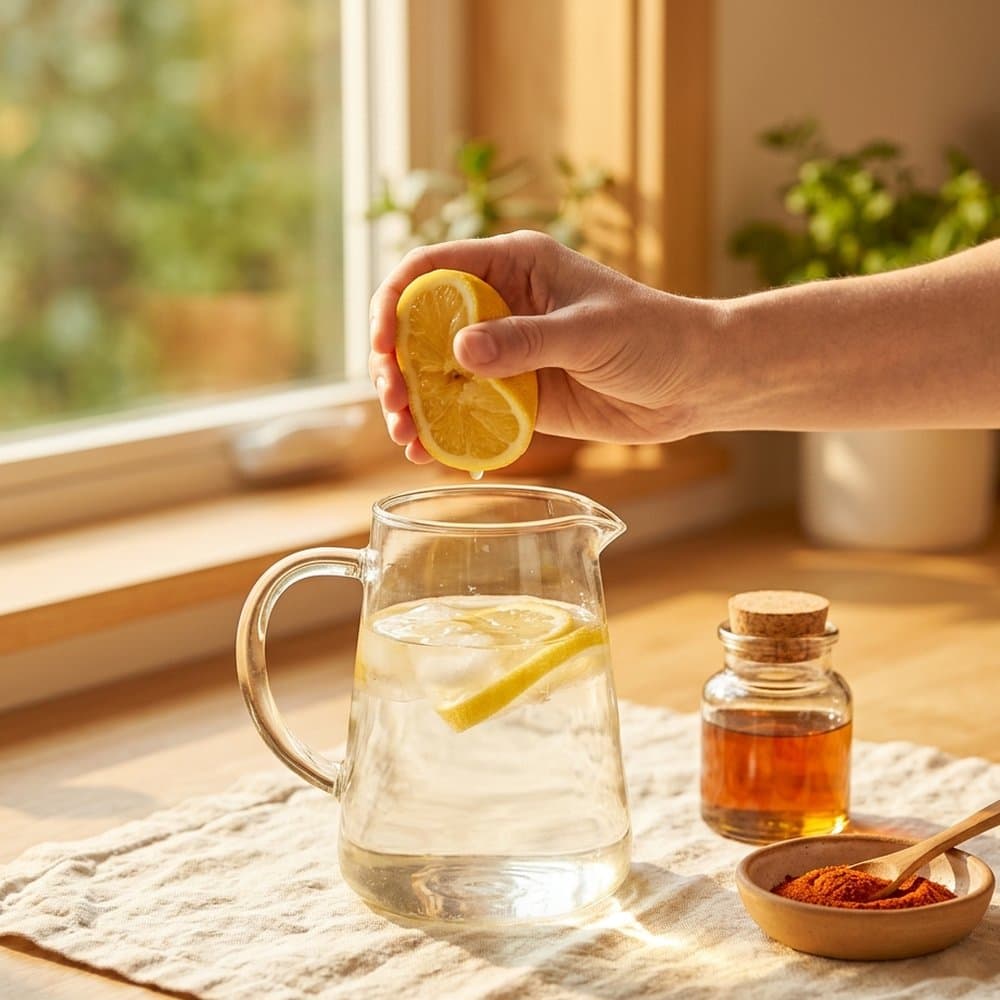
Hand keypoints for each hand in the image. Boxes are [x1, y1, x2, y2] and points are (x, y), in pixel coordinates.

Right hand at [369, 230, 712, 462]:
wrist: (693, 382)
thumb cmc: (654, 336)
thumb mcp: (589, 333)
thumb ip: (526, 341)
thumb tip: (459, 351)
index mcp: (514, 265)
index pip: (432, 270)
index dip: (395, 301)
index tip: (383, 343)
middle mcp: (500, 305)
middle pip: (421, 326)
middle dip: (396, 362)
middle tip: (394, 401)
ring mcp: (505, 353)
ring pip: (436, 372)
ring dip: (412, 402)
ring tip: (405, 435)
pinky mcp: (516, 395)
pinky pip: (466, 409)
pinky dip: (442, 429)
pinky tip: (428, 451)